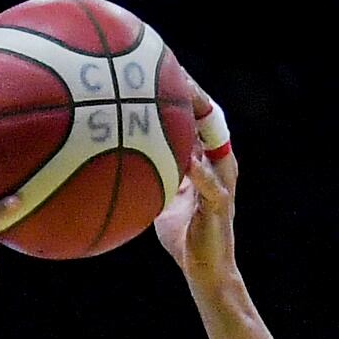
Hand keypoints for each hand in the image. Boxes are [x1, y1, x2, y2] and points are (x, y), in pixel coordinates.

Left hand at [151, 85, 237, 288]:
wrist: (205, 271)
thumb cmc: (182, 237)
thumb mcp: (159, 199)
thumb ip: (148, 178)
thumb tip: (116, 163)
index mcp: (204, 161)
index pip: (195, 117)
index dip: (180, 92)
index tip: (158, 67)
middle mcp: (217, 165)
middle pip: (209, 119)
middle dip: (192, 92)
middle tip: (171, 67)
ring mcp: (222, 182)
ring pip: (216, 142)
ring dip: (200, 120)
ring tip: (184, 97)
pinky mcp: (221, 205)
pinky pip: (210, 184)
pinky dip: (197, 172)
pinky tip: (185, 160)